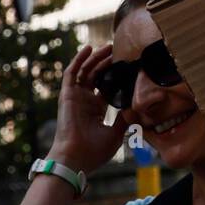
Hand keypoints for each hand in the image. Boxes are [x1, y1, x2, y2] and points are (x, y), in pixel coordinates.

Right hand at [49, 43, 127, 174]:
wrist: (76, 157)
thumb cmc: (95, 150)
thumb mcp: (117, 133)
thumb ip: (125, 118)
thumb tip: (137, 107)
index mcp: (96, 110)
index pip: (107, 88)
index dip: (116, 77)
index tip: (130, 67)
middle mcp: (86, 101)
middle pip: (97, 76)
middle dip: (107, 63)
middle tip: (120, 51)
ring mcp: (76, 97)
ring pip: (86, 71)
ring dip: (96, 58)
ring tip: (108, 46)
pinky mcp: (68, 95)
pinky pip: (72, 73)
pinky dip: (79, 60)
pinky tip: (88, 48)